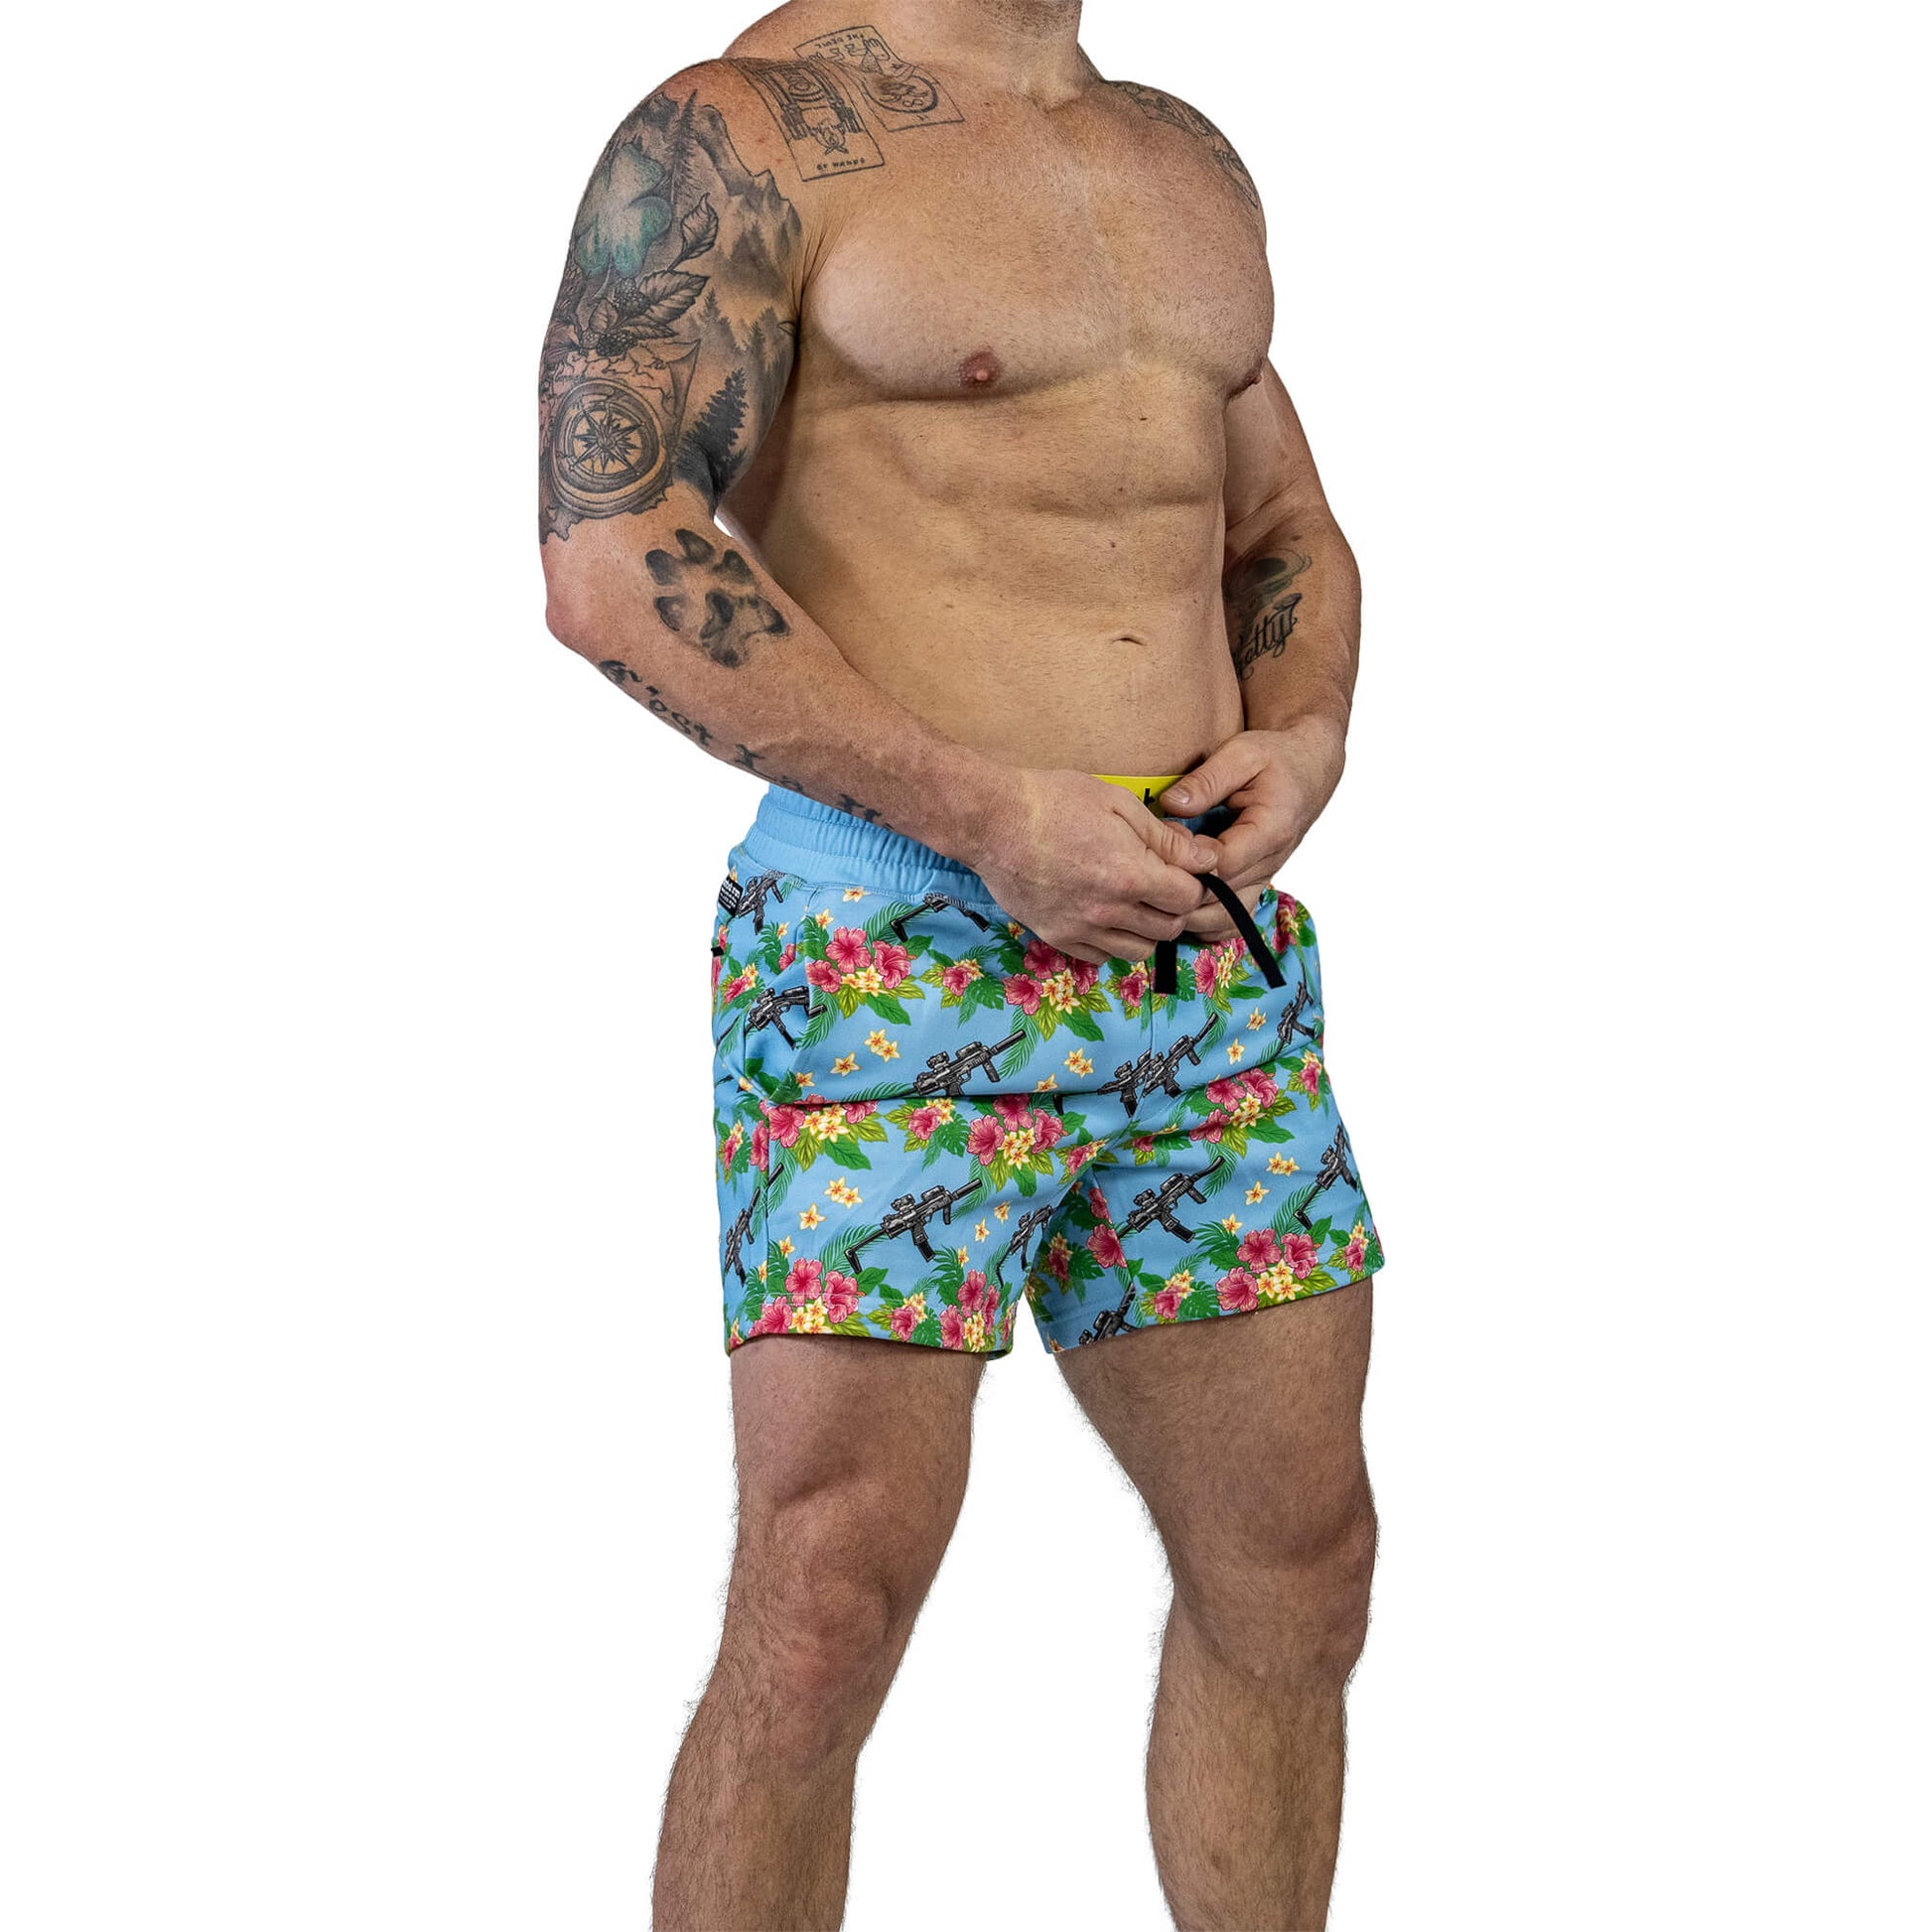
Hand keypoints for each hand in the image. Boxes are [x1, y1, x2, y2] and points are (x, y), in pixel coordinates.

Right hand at [961, 769, 1223, 964]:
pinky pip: (1101, 957)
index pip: (1188, 898)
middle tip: (1162, 884)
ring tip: (1135, 903)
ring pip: (1138, 950)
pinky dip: (1113, 942)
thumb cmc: (1055, 801)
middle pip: (1169, 928)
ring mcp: (1081, 929)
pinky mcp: (1057, 937)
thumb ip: (1165, 838)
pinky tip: (1105, 915)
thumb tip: (1207, 858)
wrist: (992, 821)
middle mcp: (1109, 911)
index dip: (1193, 882)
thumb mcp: (1118, 804)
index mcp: (1130, 874)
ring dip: (1147, 930)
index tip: (1183, 868)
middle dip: (1174, 907)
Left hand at [1160, 720, 1346, 938]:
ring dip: (1187, 912)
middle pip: (1220, 901)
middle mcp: (1269, 863)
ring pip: (1224, 920)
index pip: (1224, 864)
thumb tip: (1171, 805)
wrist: (1307, 771)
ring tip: (1160, 887)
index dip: (1188, 861)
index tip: (1165, 840)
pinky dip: (1203, 921)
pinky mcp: (1254, 885)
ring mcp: (1263, 879)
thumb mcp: (1241, 754)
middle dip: (1180, 890)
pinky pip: (1230, 920)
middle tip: (1152, 868)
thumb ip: (1206, 780)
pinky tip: (1179, 900)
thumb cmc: (1275, 758)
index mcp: (1270, 830)